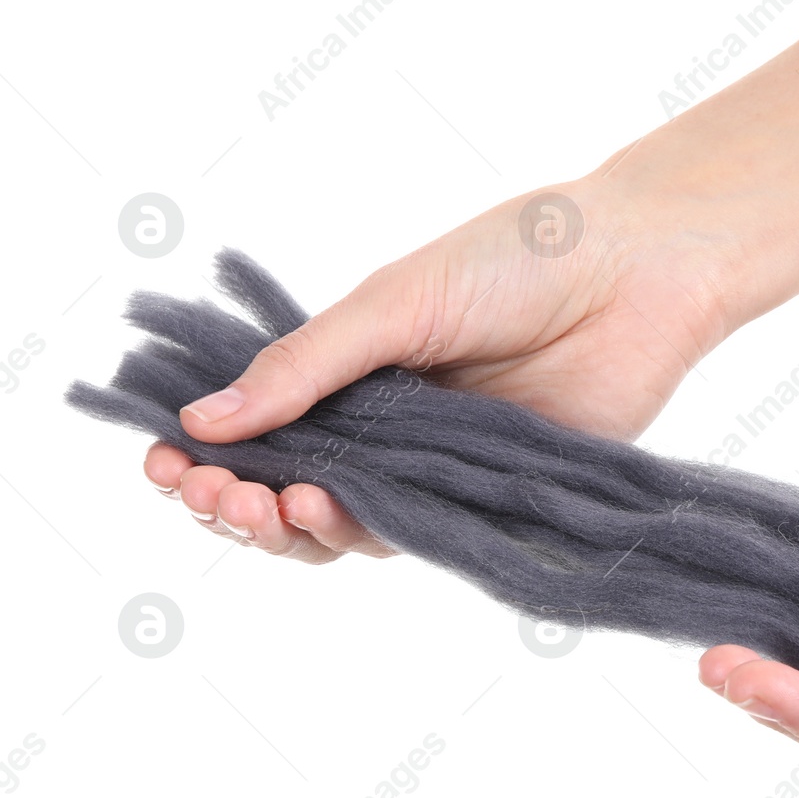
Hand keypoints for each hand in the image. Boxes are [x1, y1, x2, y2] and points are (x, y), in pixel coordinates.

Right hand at [143, 177, 733, 562]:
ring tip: (267, 503)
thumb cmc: (519, 261)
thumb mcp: (395, 302)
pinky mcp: (490, 500)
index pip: (258, 427)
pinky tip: (328, 513)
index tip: (163, 460)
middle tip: (209, 491)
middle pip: (287, 490)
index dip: (203, 452)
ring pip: (342, 528)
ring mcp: (436, 468)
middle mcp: (387, 426)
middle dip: (232, 500)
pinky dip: (363, 534)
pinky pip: (416, 537)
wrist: (635, 273)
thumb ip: (307, 367)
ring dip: (288, 528)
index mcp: (352, 369)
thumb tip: (202, 421)